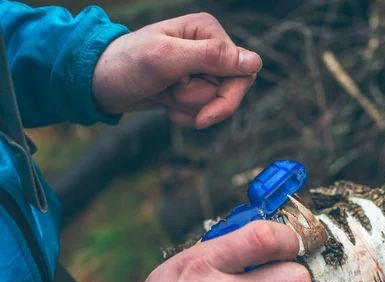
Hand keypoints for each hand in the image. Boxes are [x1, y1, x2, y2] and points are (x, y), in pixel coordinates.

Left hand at [91, 13, 261, 128]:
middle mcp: (209, 47)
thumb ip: (212, 58)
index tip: (204, 117)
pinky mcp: (194, 85)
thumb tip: (255, 62)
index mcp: (208, 31)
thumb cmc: (128, 64)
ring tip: (165, 93)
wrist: (99, 83)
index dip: (228, 97)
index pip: (243, 70)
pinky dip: (187, 114)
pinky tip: (167, 106)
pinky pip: (206, 109)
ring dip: (189, 106)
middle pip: (233, 89)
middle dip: (202, 101)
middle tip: (174, 98)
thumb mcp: (168, 59)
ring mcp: (202, 68)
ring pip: (217, 102)